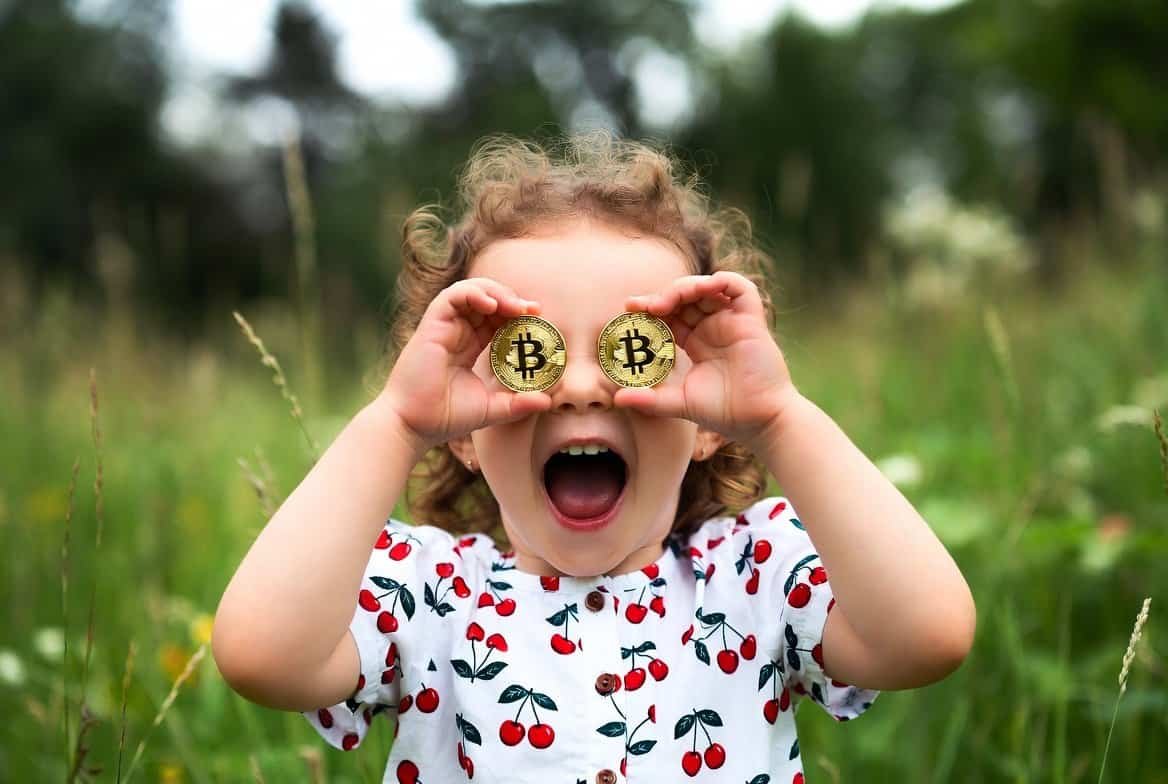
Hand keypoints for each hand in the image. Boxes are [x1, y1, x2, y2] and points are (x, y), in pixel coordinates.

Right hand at [377, 278, 552, 453]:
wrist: (413, 425)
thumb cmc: (445, 417)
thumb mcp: (491, 409)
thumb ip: (518, 403)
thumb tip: (548, 402)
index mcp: (468, 346)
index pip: (496, 319)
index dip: (517, 314)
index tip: (538, 318)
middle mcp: (456, 332)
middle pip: (487, 300)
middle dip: (511, 299)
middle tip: (533, 309)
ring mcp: (443, 327)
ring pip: (471, 292)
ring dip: (496, 292)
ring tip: (516, 306)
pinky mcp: (431, 325)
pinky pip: (452, 296)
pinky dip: (473, 293)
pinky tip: (492, 305)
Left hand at [614, 270, 800, 449]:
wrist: (759, 420)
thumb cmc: (724, 412)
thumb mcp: (680, 402)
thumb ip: (650, 399)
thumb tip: (617, 399)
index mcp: (696, 340)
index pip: (669, 314)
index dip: (650, 307)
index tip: (630, 308)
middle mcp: (713, 326)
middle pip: (684, 296)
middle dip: (662, 295)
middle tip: (643, 306)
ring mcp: (732, 320)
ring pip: (707, 287)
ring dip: (684, 287)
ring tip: (665, 301)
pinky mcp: (752, 319)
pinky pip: (739, 287)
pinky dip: (721, 281)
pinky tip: (704, 288)